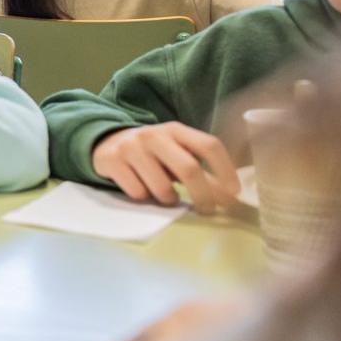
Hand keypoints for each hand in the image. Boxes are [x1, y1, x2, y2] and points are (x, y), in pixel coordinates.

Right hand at [92, 122, 240, 213]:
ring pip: (162, 188)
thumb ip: (199, 168)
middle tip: (208, 210)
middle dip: (203, 195)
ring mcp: (131, 147)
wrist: (107, 143)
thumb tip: (229, 195)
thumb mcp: (175, 152)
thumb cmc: (152, 153)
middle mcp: (154, 135)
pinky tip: (141, 189)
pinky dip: (144, 198)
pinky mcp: (112, 161)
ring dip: (169, 199)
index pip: (209, 145)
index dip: (225, 170)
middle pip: (189, 169)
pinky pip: (137, 192)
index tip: (233, 193)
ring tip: (166, 196)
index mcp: (176, 130)